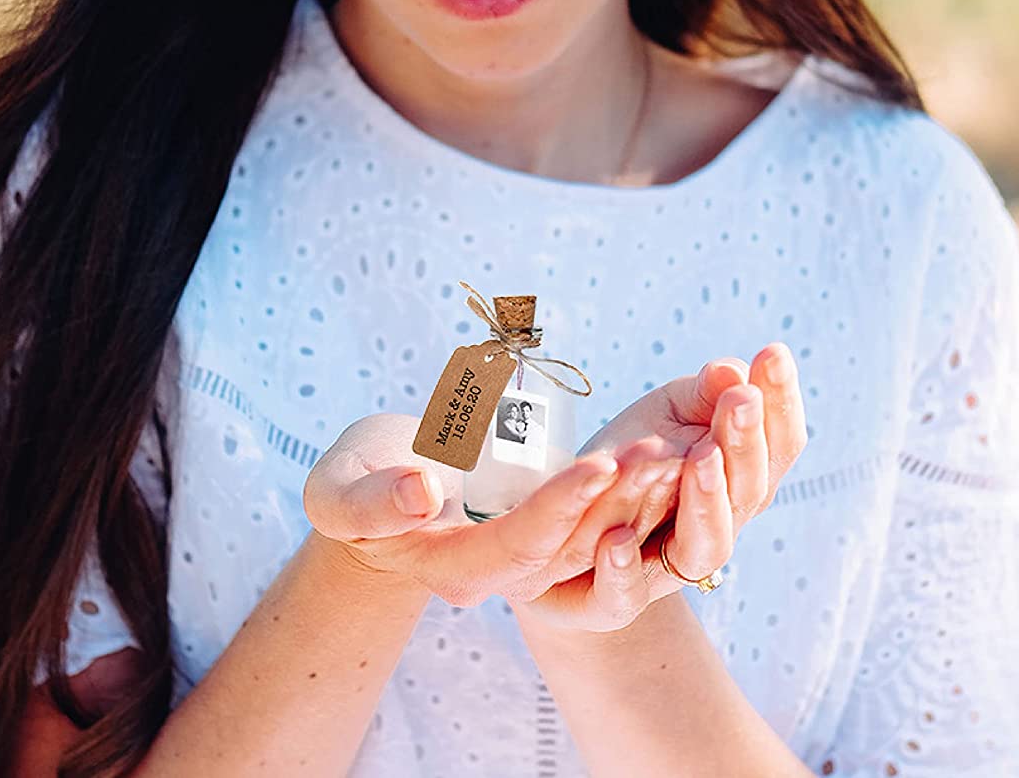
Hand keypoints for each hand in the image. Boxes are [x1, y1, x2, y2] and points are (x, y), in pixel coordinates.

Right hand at [303, 411, 635, 607]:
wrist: (365, 496)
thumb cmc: (347, 487)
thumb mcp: (341, 493)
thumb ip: (374, 501)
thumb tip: (421, 494)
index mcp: (455, 566)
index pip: (521, 543)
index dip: (561, 505)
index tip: (601, 462)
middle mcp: (498, 570)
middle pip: (570, 542)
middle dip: (618, 498)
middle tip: (664, 451)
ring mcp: (522, 553)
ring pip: (590, 531)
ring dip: (635, 494)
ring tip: (677, 448)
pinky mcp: (538, 527)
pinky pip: (590, 513)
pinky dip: (627, 487)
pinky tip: (665, 454)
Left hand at [513, 343, 807, 631]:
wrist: (559, 541)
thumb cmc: (627, 466)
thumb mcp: (662, 417)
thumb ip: (699, 396)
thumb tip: (733, 370)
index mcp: (734, 478)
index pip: (775, 444)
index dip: (780, 402)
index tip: (773, 353)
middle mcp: (715, 525)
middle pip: (749, 492)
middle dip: (745, 442)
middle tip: (740, 399)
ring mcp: (668, 567)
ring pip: (705, 546)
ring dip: (706, 502)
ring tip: (699, 458)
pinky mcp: (608, 600)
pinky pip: (625, 596)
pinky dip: (623, 570)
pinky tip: (616, 539)